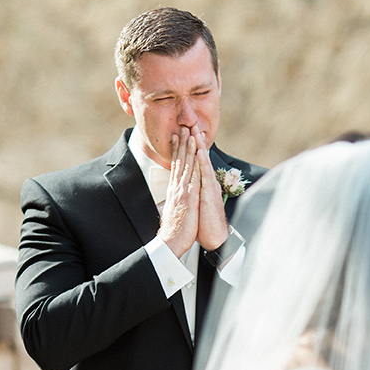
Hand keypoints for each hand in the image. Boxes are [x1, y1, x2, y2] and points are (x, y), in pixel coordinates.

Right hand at [158, 127, 200, 256]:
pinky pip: (193, 175)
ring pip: (186, 165)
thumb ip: (175, 200)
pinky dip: (195, 162)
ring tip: (189, 133)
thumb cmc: (174, 230)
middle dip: (182, 144)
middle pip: (180, 162)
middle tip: (183, 128)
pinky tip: (198, 153)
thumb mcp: (173, 210)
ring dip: (188, 148)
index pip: (176, 167)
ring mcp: (182, 191)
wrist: (171, 241)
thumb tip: (175, 196)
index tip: (177, 138)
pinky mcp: (189, 196)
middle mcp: (177, 188)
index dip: (177, 151)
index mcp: (174, 191)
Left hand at [194, 129, 229, 250]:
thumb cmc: (206, 223)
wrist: (215, 237)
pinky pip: (206, 175)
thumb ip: (195, 192)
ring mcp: (210, 187)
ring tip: (196, 132)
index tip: (185, 133)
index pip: (197, 162)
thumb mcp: (197, 203)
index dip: (191, 147)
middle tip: (191, 123)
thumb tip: (190, 185)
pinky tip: (201, 152)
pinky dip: (203, 163)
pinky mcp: (210, 194)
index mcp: (203, 184)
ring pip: (205, 162)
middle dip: (196, 141)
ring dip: (200, 147)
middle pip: (201, 158)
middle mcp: (208, 182)